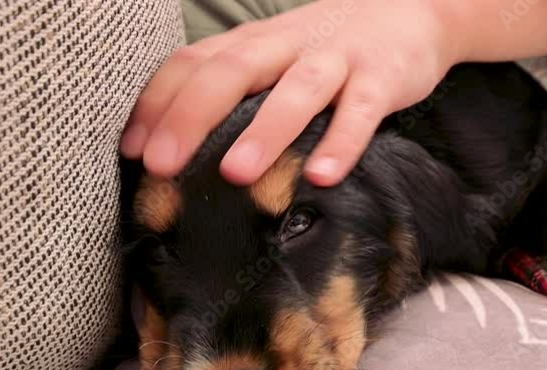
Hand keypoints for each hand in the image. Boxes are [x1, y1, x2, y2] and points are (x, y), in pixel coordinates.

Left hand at [120, 0, 459, 185]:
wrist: (413, 11)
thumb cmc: (332, 47)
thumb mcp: (278, 55)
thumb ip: (240, 91)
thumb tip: (186, 150)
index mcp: (255, 42)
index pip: (194, 63)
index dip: (158, 103)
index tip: (133, 150)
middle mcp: (289, 45)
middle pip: (233, 70)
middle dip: (192, 116)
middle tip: (163, 165)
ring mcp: (338, 59)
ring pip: (297, 90)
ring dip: (264, 129)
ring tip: (236, 173)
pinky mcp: (383, 78)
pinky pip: (362, 112)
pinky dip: (342, 143)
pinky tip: (323, 176)